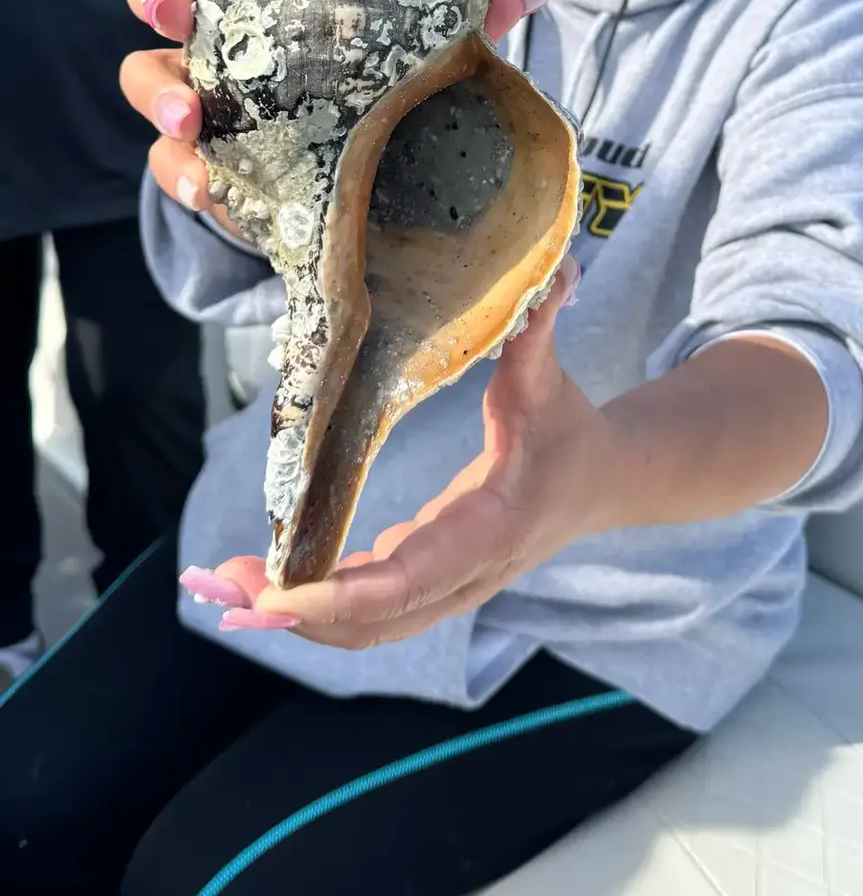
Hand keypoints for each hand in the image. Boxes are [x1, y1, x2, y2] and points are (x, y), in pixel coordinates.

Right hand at [121, 0, 548, 232]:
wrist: (353, 175)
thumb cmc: (375, 81)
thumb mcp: (422, 50)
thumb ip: (464, 22)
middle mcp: (219, 31)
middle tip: (181, 1)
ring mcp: (199, 93)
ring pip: (147, 72)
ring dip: (158, 86)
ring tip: (187, 110)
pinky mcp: (197, 158)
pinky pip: (170, 160)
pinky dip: (180, 171)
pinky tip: (204, 184)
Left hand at [181, 256, 616, 647]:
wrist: (604, 482)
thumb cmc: (569, 427)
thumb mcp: (549, 378)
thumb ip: (538, 328)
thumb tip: (552, 268)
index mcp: (493, 528)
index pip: (413, 578)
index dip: (346, 594)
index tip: (284, 595)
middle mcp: (468, 574)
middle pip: (377, 622)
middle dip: (298, 614)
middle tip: (226, 584)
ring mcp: (448, 587)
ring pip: (367, 627)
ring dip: (296, 616)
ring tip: (226, 583)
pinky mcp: (430, 582)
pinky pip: (369, 611)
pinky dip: (314, 606)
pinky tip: (265, 581)